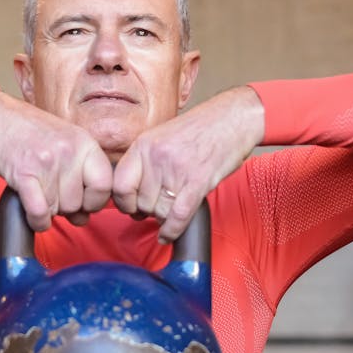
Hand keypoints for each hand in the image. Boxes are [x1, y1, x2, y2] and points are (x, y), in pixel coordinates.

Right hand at [0, 91, 112, 230]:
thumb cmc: (30, 131)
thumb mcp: (67, 141)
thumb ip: (82, 174)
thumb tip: (84, 217)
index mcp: (85, 143)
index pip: (105, 185)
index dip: (95, 201)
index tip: (84, 201)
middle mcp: (69, 152)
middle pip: (79, 203)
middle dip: (66, 207)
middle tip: (53, 193)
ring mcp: (47, 162)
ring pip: (58, 209)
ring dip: (49, 209)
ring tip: (39, 191)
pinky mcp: (24, 174)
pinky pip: (39, 212)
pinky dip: (38, 220)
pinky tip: (35, 215)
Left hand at [113, 86, 264, 242]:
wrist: (233, 118)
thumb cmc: (199, 130)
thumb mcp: (162, 137)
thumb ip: (144, 161)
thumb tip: (130, 194)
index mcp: (144, 145)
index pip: (120, 184)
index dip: (123, 202)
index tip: (130, 206)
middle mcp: (156, 157)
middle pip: (140, 202)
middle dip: (146, 212)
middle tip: (156, 208)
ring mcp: (177, 169)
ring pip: (159, 211)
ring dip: (163, 218)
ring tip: (170, 211)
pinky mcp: (198, 181)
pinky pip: (178, 216)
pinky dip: (172, 230)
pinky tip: (168, 234)